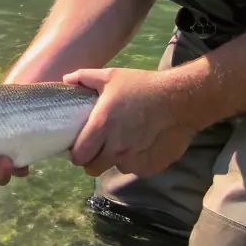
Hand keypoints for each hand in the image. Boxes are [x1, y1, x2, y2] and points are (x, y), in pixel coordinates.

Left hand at [62, 67, 200, 178]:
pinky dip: (136, 160)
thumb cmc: (142, 86)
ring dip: (116, 159)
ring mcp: (134, 160)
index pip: (78, 157)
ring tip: (125, 141)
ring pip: (116, 168)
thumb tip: (66, 80)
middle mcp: (116, 149)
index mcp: (101, 128)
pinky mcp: (151, 167)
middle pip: (93, 169)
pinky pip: (137, 169)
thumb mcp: (110, 76)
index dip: (77, 153)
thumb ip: (84, 78)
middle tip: (100, 146)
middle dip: (93, 160)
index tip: (81, 146)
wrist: (180, 99)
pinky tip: (143, 144)